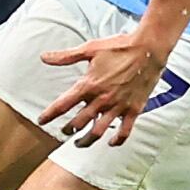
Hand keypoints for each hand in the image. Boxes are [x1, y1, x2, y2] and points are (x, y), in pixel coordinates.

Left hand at [38, 32, 169, 146]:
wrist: (148, 48)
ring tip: (80, 143)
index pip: (63, 104)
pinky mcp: (133, 109)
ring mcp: (118, 106)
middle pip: (78, 122)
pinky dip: (117, 140)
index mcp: (89, 85)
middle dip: (68, 129)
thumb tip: (44, 57)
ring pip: (98, 131)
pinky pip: (125, 131)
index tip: (41, 120)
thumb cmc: (119, 47)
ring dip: (87, 140)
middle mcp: (102, 99)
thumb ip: (66, 56)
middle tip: (63, 131)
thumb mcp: (89, 49)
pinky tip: (110, 142)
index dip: (49, 114)